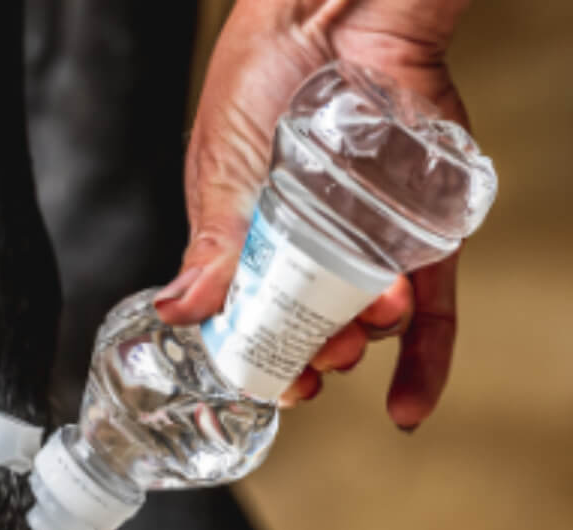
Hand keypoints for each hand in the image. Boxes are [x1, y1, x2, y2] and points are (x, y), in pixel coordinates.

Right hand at [154, 0, 471, 428]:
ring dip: (369, 343)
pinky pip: (434, 307)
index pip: (258, 325)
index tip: (277, 386)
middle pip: (318, 331)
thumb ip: (209, 247)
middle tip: (324, 357)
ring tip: (370, 322)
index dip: (267, 365)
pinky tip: (408, 408)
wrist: (336, 8)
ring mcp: (369, 245)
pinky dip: (425, 362)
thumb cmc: (262, 77)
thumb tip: (177, 313)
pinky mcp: (425, 230)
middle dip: (321, 357)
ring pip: (371, 322)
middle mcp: (312, 255)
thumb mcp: (221, 169)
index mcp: (252, 248)